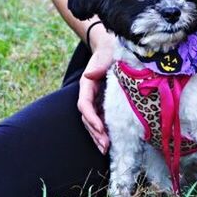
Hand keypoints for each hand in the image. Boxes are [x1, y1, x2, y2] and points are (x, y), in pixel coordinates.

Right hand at [77, 29, 114, 153]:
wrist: (112, 47)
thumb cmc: (109, 51)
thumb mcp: (105, 56)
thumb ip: (98, 66)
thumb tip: (89, 75)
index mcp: (87, 85)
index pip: (84, 105)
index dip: (91, 117)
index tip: (100, 128)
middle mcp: (88, 94)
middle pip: (87, 117)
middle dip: (95, 132)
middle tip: (105, 146)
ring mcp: (95, 100)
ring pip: (92, 121)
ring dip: (98, 136)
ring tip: (105, 149)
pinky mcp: (103, 103)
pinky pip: (101, 119)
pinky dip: (104, 131)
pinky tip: (109, 141)